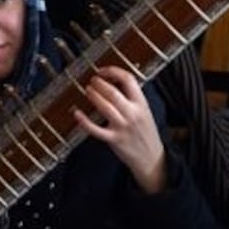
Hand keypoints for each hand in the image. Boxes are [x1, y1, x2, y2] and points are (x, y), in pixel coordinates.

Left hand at [73, 66, 165, 193]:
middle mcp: (133, 113)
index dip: (113, 71)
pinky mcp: (114, 139)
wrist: (151, 157)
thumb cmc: (145, 132)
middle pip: (113, 92)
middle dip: (99, 84)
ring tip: (87, 90)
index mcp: (141, 104)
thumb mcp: (145, 111)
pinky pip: (96, 129)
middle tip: (92, 81)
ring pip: (105, 107)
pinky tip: (77, 113)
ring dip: (93, 96)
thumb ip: (132, 98)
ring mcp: (123, 127)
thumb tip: (114, 82)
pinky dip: (84, 121)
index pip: (128, 80)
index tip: (103, 71)